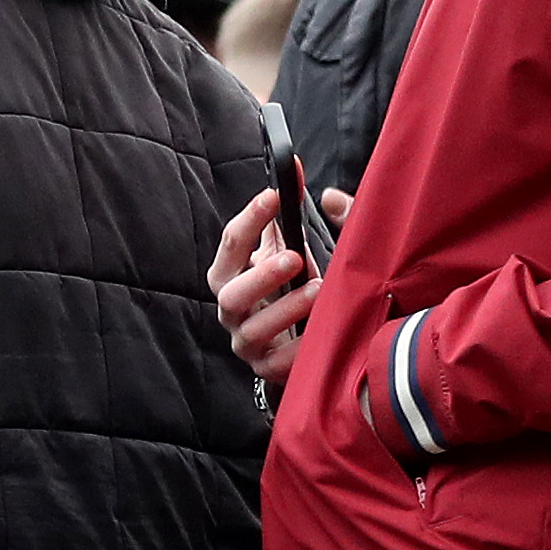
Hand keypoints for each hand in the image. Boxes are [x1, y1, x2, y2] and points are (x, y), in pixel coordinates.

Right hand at [209, 187, 331, 388]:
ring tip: (318, 290)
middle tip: (293, 256)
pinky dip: (297, 347)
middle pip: (231, 293)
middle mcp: (231, 309)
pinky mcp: (266, 368)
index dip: (251, 218)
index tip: (276, 195)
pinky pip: (276, 363)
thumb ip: (296, 218)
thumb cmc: (293, 286)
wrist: (296, 339)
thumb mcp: (293, 249)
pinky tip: (319, 330)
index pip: (231, 244)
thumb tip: (310, 181)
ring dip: (285, 308)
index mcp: (231, 275)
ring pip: (254, 329)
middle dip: (261, 274)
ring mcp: (246, 342)